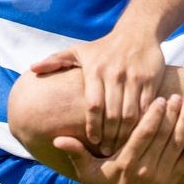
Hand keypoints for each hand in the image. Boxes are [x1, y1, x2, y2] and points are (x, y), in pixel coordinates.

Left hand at [31, 31, 165, 155]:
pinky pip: (147, 107)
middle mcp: (114, 74)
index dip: (92, 126)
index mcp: (95, 70)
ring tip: (121, 147)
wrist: (137, 32)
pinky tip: (139, 133)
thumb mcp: (78, 51)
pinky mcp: (151, 80)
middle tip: (107, 151)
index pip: (93, 105)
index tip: (92, 141)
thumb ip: (55, 61)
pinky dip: (143, 122)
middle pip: (112, 114)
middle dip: (109, 136)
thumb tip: (33, 70)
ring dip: (126, 134)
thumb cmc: (104, 47)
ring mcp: (134, 77)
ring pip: (130, 114)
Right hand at [54, 95, 183, 183]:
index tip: (160, 100)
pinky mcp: (172, 182)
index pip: (143, 136)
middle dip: (172, 116)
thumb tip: (58, 139)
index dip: (154, 117)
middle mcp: (146, 169)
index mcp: (126, 163)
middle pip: (163, 137)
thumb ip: (76, 153)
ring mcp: (161, 176)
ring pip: (177, 146)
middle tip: (178, 97)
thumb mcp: (87, 173)